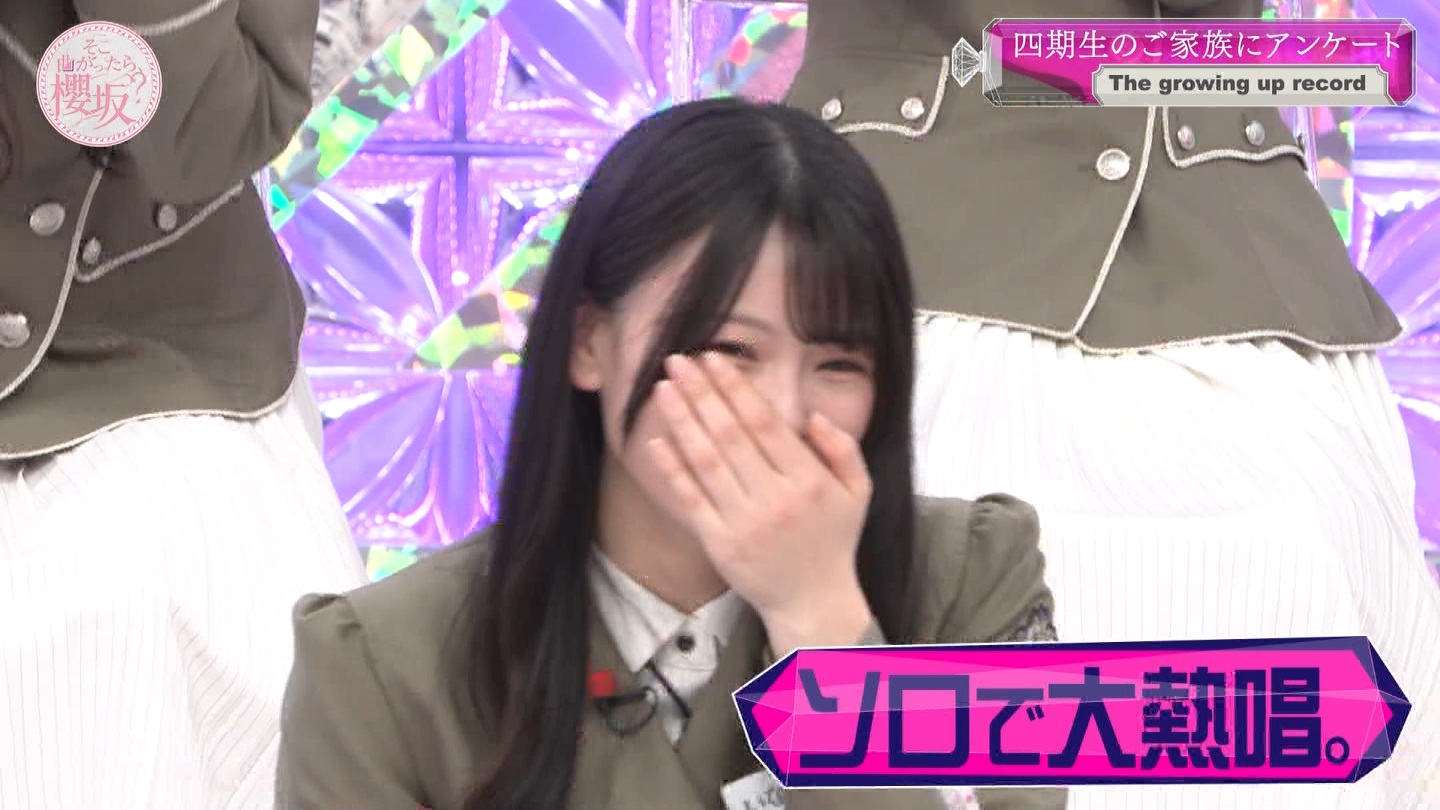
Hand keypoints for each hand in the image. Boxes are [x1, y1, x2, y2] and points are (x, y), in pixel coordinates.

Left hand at [647, 353, 873, 648]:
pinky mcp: (720, 543)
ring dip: (682, 421)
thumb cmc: (834, 540)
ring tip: (663, 389)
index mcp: (808, 480)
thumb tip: (815, 416)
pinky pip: (692, 500)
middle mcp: (775, 498)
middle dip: (702, 394)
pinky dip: (673, 470)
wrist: (813, 601)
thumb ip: (843, 449)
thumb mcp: (858, 492)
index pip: (765, 423)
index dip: (736, 388)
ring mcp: (744, 522)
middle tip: (677, 361)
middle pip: (730, 435)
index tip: (714, 359)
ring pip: (707, 462)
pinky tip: (656, 442)